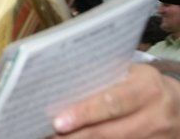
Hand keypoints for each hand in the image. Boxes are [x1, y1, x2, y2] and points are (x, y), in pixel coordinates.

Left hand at [52, 63, 179, 137]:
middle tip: (52, 135)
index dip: (85, 113)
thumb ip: (106, 79)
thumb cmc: (146, 86)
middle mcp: (156, 116)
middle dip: (79, 136)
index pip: (112, 102)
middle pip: (112, 132)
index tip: (59, 122)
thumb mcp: (133, 75)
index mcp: (148, 88)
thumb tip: (63, 86)